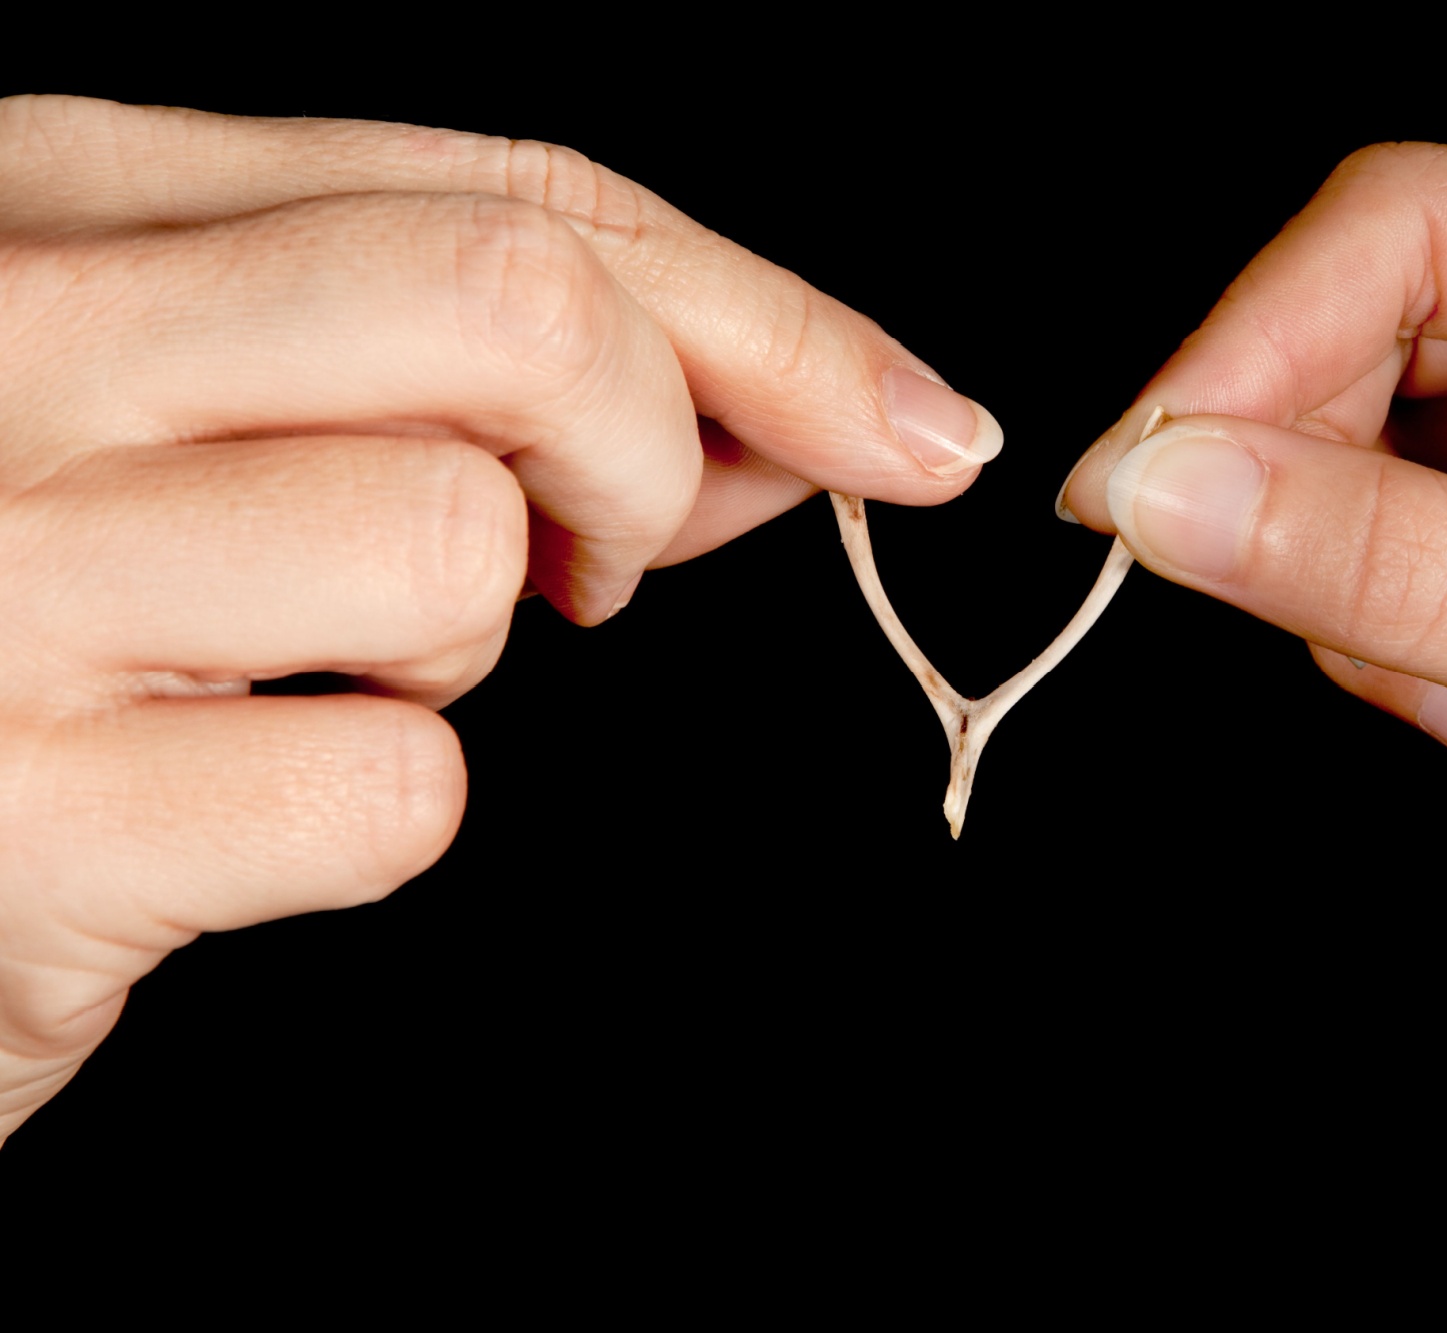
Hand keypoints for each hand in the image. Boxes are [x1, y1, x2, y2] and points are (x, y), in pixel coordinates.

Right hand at [0, 95, 1003, 1140]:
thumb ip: (461, 378)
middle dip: (656, 441)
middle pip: (505, 305)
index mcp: (53, 197)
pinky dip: (380, 810)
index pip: (501, 194)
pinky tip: (237, 805)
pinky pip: (386, 787)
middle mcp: (7, 342)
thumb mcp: (204, 414)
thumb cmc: (14, 612)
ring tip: (325, 669)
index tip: (909, 423)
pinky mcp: (21, 826)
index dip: (755, 314)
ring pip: (451, 540)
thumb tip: (783, 414)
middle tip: (608, 558)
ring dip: (472, 641)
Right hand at [1059, 144, 1446, 1108]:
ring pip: (1371, 458)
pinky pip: (1412, 558)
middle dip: (1307, 491)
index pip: (1410, 227)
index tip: (1131, 487)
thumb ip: (1416, 574)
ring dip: (1369, 599)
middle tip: (1310, 626)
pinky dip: (1409, 654)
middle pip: (1371, 335)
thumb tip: (1175, 491)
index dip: (1246, 348)